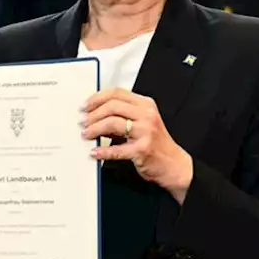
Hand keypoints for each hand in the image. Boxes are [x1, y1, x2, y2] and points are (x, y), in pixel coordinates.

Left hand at [83, 88, 194, 202]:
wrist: (175, 166)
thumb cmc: (157, 144)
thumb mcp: (143, 123)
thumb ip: (123, 116)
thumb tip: (95, 115)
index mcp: (146, 105)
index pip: (117, 93)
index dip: (97, 98)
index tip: (86, 105)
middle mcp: (147, 116)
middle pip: (112, 106)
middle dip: (93, 114)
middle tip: (83, 121)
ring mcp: (146, 132)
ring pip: (112, 123)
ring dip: (94, 129)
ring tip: (86, 134)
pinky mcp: (142, 150)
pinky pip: (116, 149)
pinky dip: (102, 151)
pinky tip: (95, 152)